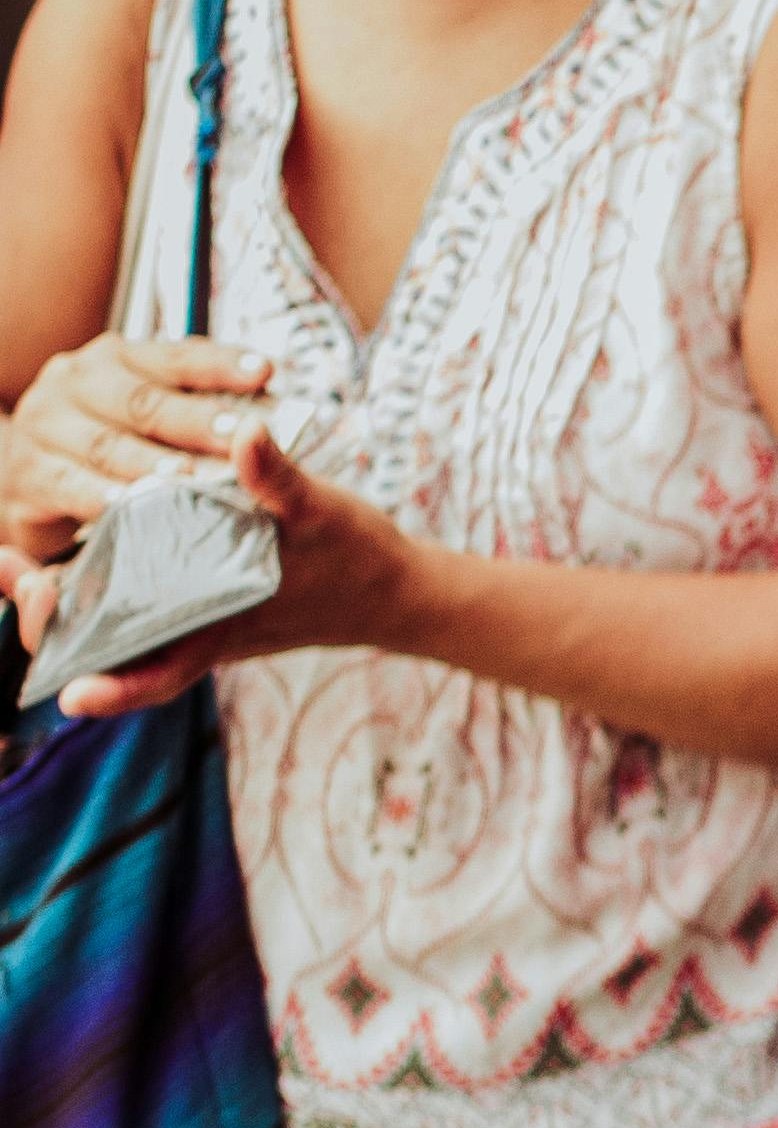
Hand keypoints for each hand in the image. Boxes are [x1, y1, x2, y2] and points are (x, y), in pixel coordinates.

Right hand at [0, 325, 270, 565]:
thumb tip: (262, 432)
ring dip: (150, 464)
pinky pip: (67, 484)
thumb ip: (201, 419)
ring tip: (190, 479)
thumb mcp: (154, 423)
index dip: (221, 365)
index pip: (178, 357)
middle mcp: (79, 380)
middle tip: (237, 439)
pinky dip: (100, 496)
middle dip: (194, 420)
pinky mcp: (28, 473)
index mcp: (120, 358)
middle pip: (143, 400)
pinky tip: (128, 505)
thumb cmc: (114, 446)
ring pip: (106, 445)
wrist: (32, 477)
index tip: (265, 373)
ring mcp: (46, 424)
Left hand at [7, 416, 420, 714]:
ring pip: (111, 629)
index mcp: (224, 626)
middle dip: (55, 628)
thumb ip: (276, 478)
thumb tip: (244, 436)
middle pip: (111, 653)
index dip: (112, 689)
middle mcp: (198, 632)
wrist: (390, 587)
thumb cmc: (356, 558)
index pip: (158, 674)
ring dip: (62, 605)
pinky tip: (65, 555)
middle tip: (23, 579)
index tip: (71, 692)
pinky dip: (92, 587)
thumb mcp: (320, 512)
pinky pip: (130, 604)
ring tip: (18, 566)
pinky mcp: (195, 597)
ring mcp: (193, 617)